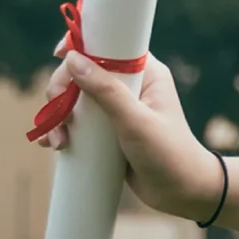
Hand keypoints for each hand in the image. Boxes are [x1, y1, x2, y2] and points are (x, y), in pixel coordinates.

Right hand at [35, 35, 222, 221]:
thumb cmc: (170, 155)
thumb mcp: (137, 122)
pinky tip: (53, 145)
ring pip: (75, 98)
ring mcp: (117, 108)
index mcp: (145, 74)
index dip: (82, 44)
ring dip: (58, 116)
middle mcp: (130, 86)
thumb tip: (73, 59)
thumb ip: (107, 92)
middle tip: (58, 116)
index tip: (60, 52)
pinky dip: (63, 130)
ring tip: (57, 142)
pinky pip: (78, 122)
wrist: (184, 194)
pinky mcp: (108, 130)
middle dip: (62, 91)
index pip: (109, 45)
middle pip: (82, 72)